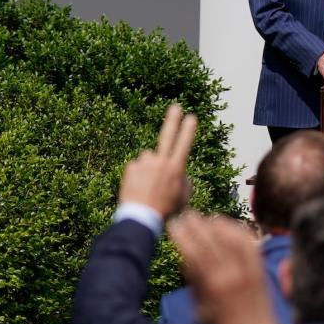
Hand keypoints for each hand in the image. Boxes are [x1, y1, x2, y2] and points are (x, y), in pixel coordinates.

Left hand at [118, 103, 196, 217]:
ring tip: (148, 186)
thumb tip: (177, 171)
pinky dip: (138, 174)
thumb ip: (184, 180)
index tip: (192, 117)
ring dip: (149, 166)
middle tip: (176, 106)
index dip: (189, 130)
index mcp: (176, 168)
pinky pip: (137, 166)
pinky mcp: (131, 167)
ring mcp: (144, 163)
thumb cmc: (166, 210)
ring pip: (149, 158)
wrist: (141, 217)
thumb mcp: (183, 197)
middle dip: (173, 119)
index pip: (184, 144)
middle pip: (167, 135)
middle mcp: (160, 162)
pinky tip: (139, 187)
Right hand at [168, 212, 276, 323]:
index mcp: (213, 286)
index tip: (173, 225)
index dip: (182, 235)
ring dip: (218, 224)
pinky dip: (238, 231)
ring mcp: (249, 270)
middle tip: (186, 215)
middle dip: (197, 224)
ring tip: (206, 217)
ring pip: (232, 237)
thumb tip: (185, 258)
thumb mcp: (200, 310)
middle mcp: (232, 274)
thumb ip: (194, 283)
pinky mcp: (260, 269)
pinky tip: (229, 226)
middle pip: (212, 240)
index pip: (194, 252)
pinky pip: (249, 243)